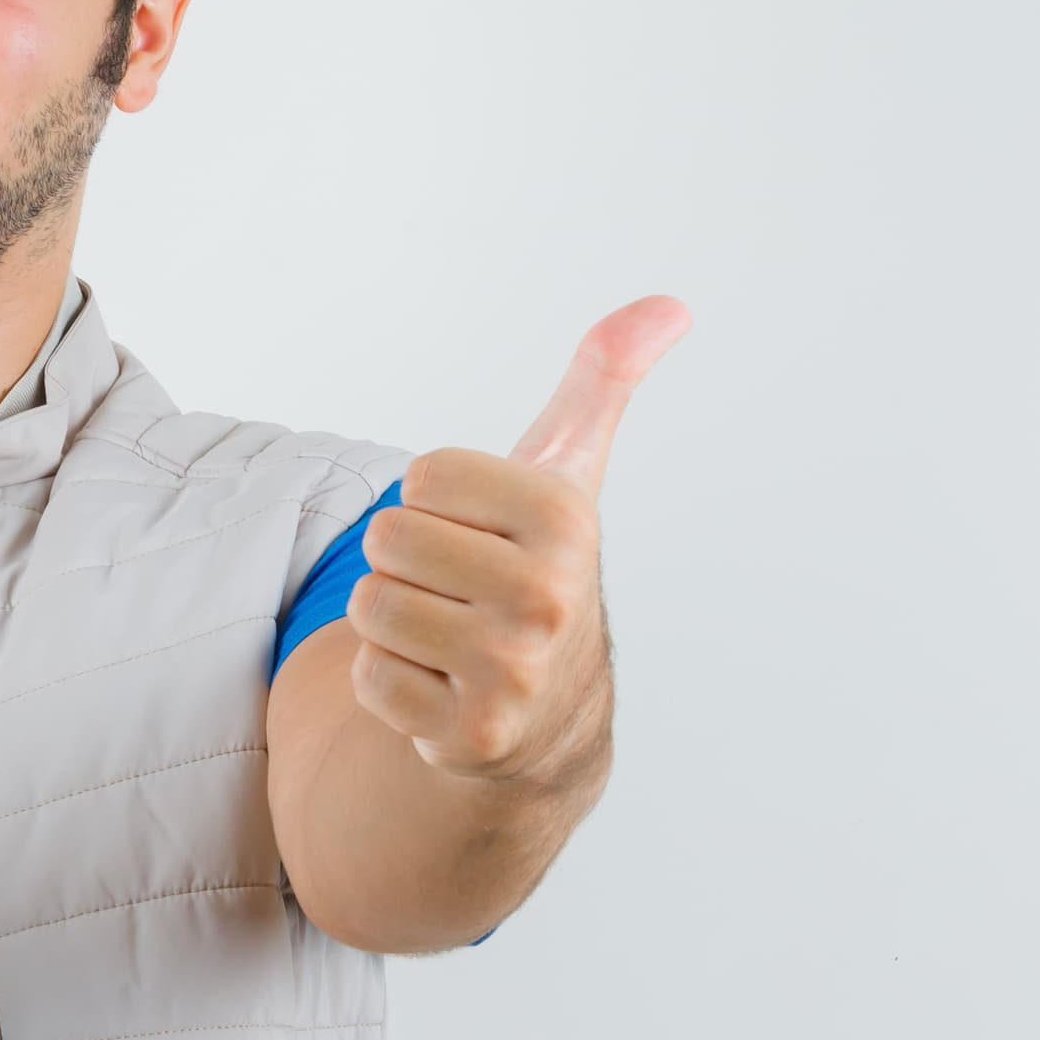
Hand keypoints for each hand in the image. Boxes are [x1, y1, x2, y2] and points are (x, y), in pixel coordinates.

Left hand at [341, 296, 691, 785]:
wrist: (551, 711)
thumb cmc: (540, 565)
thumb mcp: (572, 469)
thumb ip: (601, 380)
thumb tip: (670, 305)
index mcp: (565, 519)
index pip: (424, 474)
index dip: (438, 499)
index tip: (483, 530)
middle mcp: (547, 597)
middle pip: (389, 538)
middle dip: (408, 561)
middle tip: (459, 587)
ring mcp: (513, 672)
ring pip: (371, 606)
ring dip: (394, 621)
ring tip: (449, 634)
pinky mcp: (471, 734)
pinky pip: (369, 680)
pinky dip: (392, 684)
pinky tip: (444, 686)